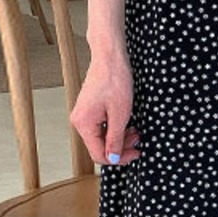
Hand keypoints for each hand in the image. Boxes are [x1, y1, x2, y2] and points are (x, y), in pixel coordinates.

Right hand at [71, 51, 142, 166]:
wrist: (110, 57)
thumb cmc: (114, 79)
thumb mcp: (120, 114)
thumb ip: (115, 139)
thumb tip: (112, 158)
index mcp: (84, 124)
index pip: (99, 155)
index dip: (119, 158)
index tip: (135, 154)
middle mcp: (79, 121)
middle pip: (100, 147)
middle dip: (121, 147)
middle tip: (137, 141)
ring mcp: (83, 115)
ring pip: (102, 138)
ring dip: (119, 138)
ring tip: (135, 132)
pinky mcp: (89, 110)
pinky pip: (101, 127)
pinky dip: (114, 128)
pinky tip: (126, 125)